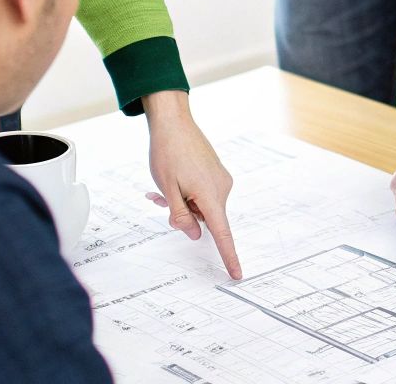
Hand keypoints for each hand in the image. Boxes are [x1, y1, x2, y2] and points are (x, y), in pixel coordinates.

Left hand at [142, 90, 241, 278]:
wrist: (173, 121)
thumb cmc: (167, 152)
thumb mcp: (167, 189)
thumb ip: (181, 216)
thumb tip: (194, 234)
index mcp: (211, 195)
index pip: (222, 233)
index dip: (229, 256)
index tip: (236, 274)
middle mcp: (221, 188)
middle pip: (204, 218)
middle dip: (182, 215)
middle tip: (159, 198)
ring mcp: (220, 179)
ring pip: (201, 206)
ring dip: (182, 202)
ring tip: (162, 186)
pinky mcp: (216, 173)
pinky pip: (203, 193)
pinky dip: (187, 193)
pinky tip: (172, 180)